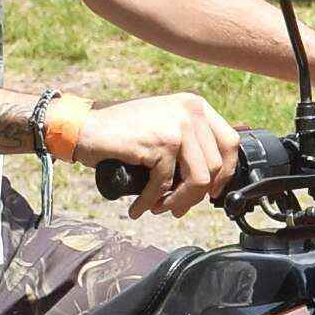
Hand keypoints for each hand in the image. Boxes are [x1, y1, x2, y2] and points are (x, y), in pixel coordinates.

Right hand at [71, 91, 238, 213]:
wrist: (84, 125)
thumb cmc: (122, 131)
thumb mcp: (164, 126)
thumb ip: (189, 143)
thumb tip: (211, 181)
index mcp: (196, 105)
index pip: (230, 142)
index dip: (225, 172)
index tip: (212, 191)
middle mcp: (191, 111)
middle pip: (215, 166)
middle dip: (196, 195)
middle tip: (176, 207)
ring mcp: (177, 126)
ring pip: (198, 180)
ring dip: (178, 202)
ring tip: (160, 209)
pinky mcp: (160, 143)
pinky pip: (165, 184)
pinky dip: (151, 201)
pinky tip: (139, 208)